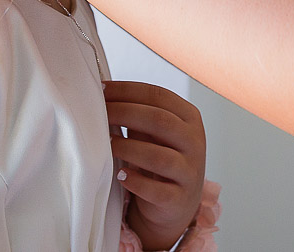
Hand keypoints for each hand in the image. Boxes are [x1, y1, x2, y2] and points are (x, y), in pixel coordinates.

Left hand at [105, 80, 206, 249]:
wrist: (177, 204)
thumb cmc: (161, 159)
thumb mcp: (155, 133)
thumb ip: (138, 114)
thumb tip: (103, 93)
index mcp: (189, 118)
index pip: (159, 96)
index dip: (128, 91)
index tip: (101, 89)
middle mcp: (194, 142)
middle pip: (159, 120)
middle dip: (124, 113)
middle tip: (99, 113)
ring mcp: (190, 171)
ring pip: (159, 156)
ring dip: (127, 148)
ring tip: (106, 144)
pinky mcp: (180, 199)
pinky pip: (157, 191)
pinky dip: (136, 182)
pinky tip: (120, 175)